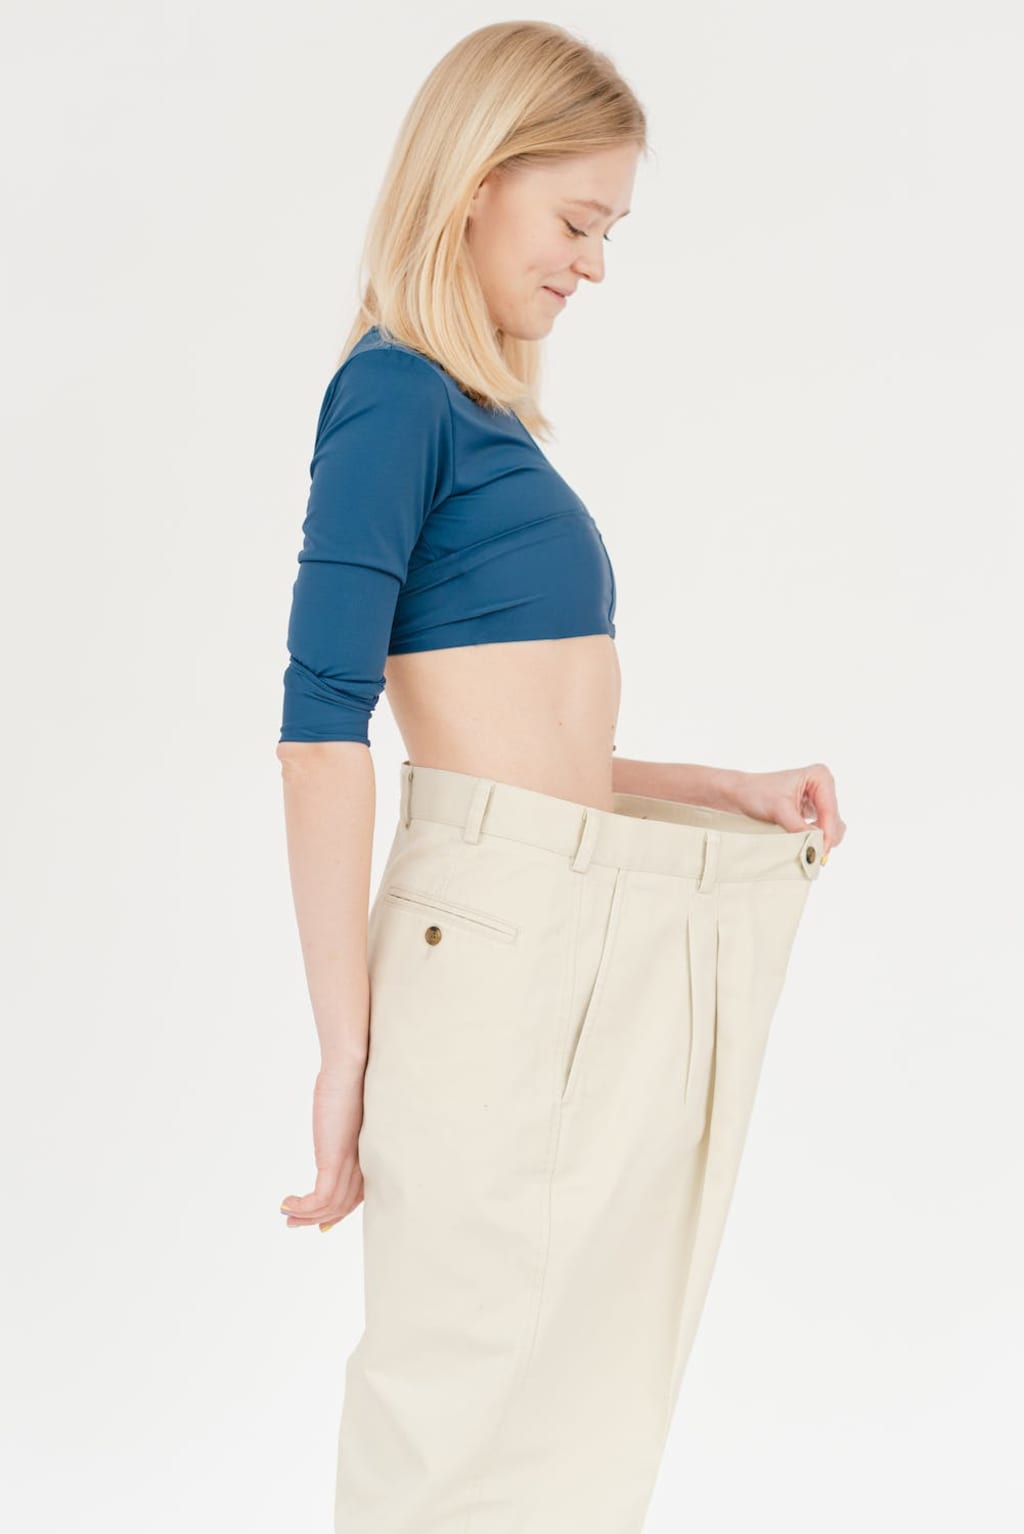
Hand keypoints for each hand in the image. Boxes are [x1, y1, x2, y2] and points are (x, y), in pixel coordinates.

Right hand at [279, 1061, 366, 1232]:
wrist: (351, 1066)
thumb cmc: (351, 1079)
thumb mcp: (344, 1110)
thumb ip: (341, 1124)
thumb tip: (333, 1120)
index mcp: (368, 1153)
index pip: (357, 1194)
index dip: (338, 1212)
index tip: (321, 1225)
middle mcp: (362, 1162)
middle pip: (344, 1205)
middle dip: (318, 1219)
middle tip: (294, 1223)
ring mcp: (349, 1163)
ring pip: (330, 1206)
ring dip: (305, 1216)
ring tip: (286, 1216)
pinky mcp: (335, 1160)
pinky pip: (320, 1198)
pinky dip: (302, 1207)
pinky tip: (286, 1205)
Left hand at [731, 762, 846, 857]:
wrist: (741, 794)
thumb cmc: (757, 793)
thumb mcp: (779, 811)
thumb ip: (800, 829)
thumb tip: (816, 847)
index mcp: (819, 776)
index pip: (829, 810)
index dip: (827, 833)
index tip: (821, 851)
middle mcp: (823, 785)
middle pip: (834, 820)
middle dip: (825, 838)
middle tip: (813, 855)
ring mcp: (819, 799)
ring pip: (831, 826)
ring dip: (822, 840)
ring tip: (806, 849)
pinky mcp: (813, 811)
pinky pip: (823, 829)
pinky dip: (817, 839)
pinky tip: (805, 844)